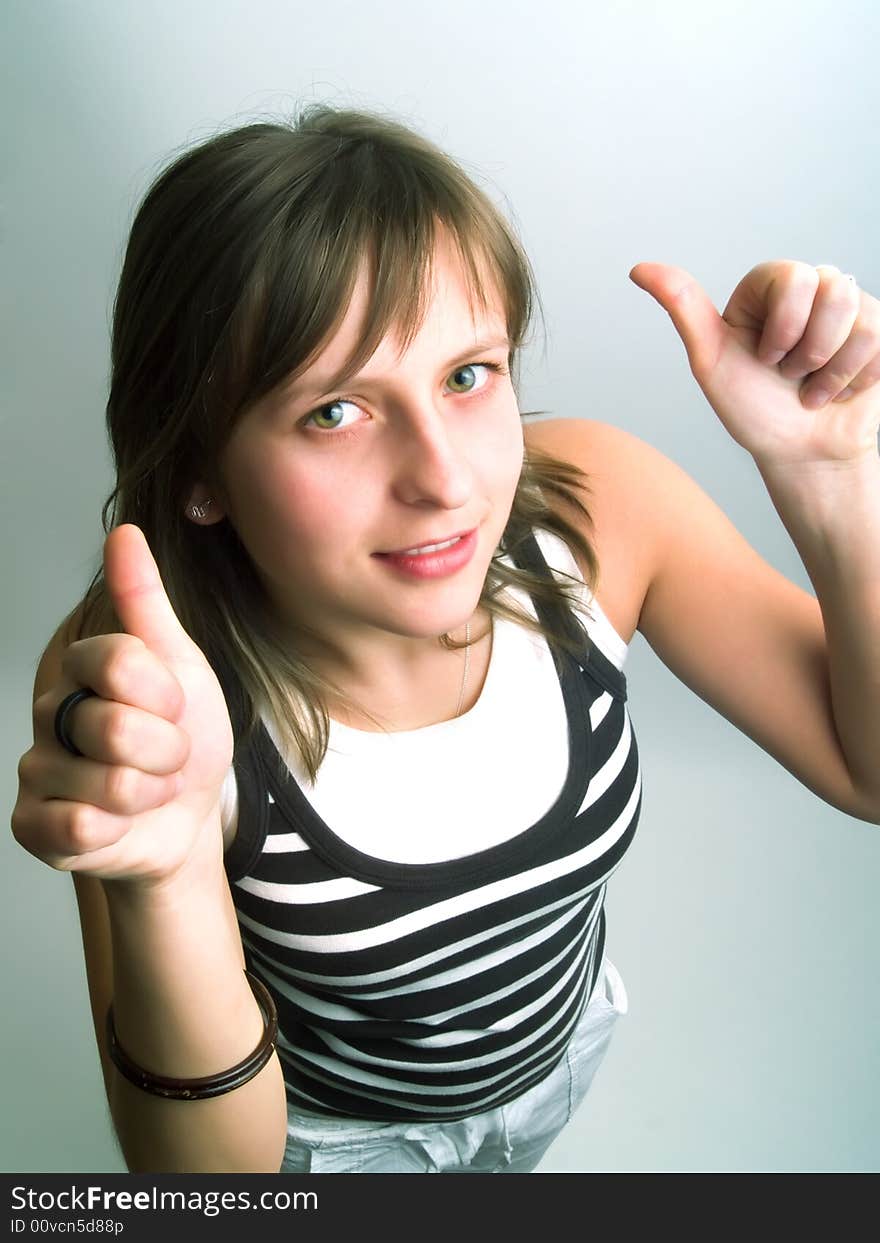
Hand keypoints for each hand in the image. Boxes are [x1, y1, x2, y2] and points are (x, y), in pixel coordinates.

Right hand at [12, 525, 233, 886]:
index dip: (166, 695)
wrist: (189, 813)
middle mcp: (50, 713)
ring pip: (110, 784)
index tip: (176, 707)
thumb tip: (123, 532)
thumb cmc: (184, 735)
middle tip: (167, 757)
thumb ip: (147, 601)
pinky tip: (119, 823)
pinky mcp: (34, 825)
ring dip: (151, 795)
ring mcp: (37, 771)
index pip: (121, 662)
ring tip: (148, 790)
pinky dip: (119, 831)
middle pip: (120, 728)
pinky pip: (80, 828)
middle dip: (168, 752)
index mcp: (83, 667)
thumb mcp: (182, 664)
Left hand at [629, 260, 879, 468]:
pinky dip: (853, 378)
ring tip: (811, 385)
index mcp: (768, 288)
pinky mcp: (876, 330)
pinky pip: (877, 340)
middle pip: (832, 288)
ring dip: (830, 368)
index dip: (785, 327)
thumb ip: (682, 308)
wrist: (800, 454)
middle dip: (808, 349)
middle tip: (789, 373)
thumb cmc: (754, 411)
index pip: (793, 277)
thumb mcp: (711, 360)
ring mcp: (847, 308)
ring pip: (858, 315)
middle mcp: (810, 288)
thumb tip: (639, 268)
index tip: (766, 358)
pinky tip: (837, 390)